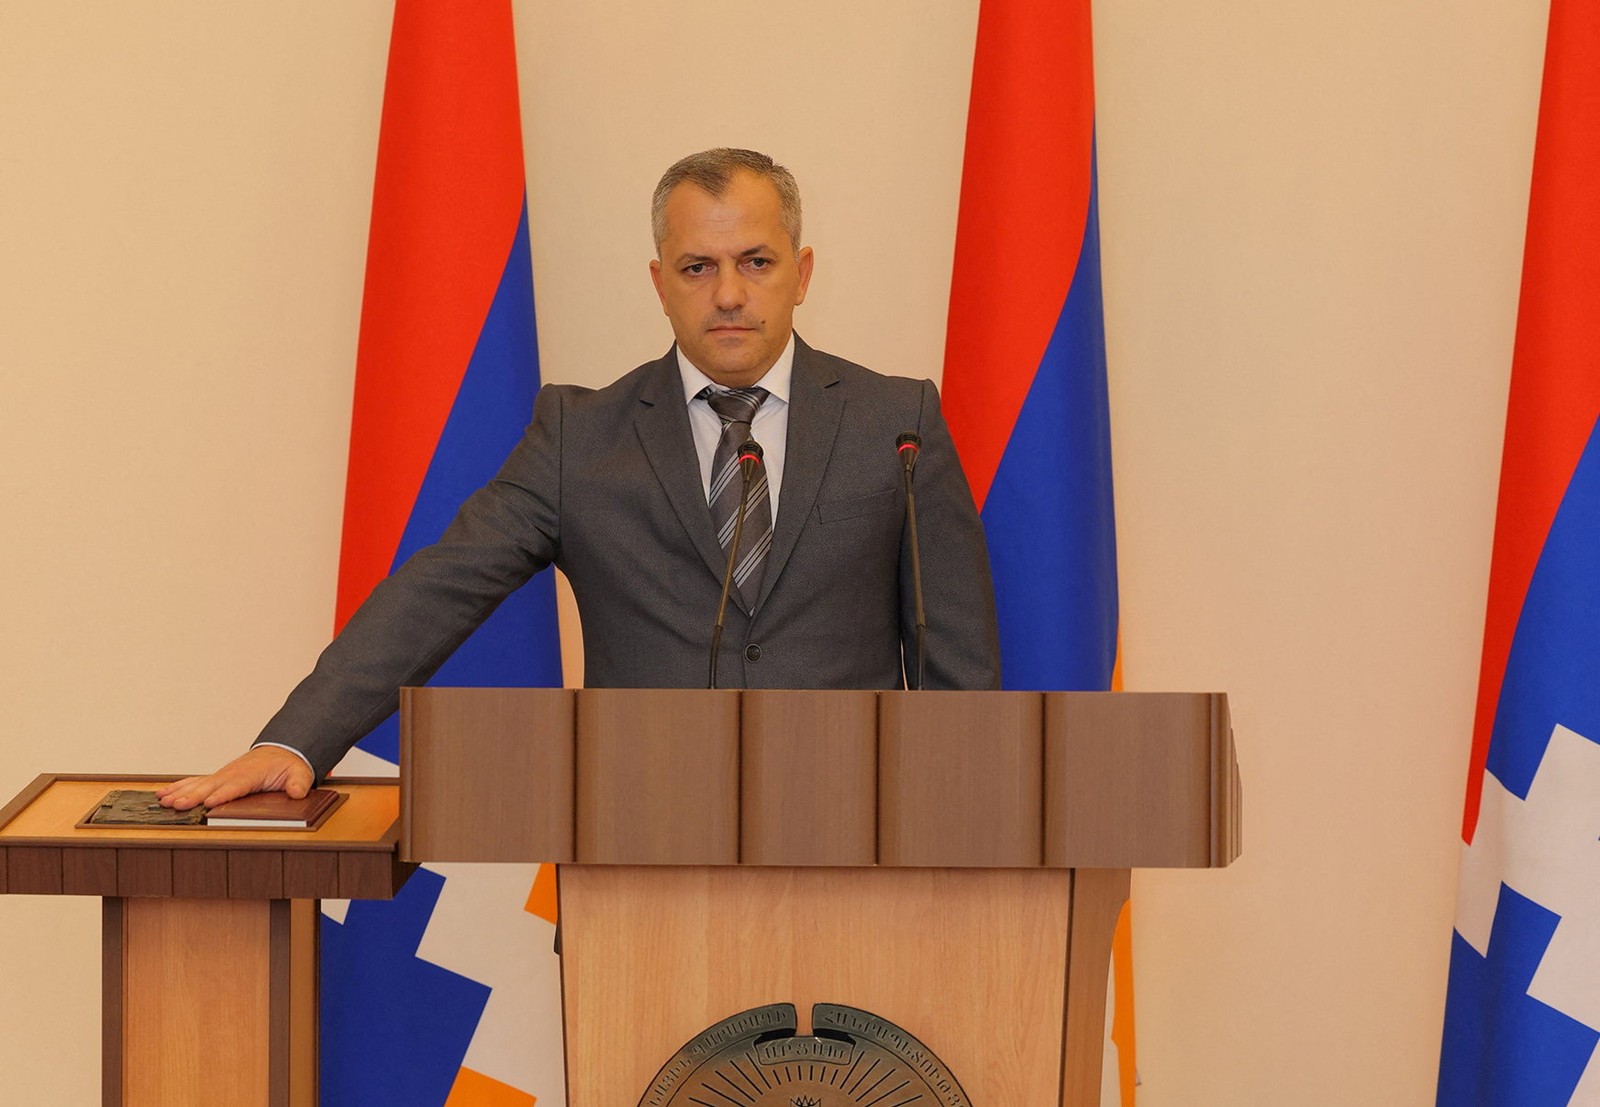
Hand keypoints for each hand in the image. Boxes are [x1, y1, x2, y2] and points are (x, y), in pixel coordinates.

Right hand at [156, 746, 313, 810]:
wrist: (283, 751)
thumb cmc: (288, 765)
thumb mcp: (300, 773)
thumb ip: (299, 783)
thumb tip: (297, 791)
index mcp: (252, 774)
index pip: (236, 786)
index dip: (223, 794)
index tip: (209, 802)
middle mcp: (233, 773)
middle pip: (211, 786)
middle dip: (194, 796)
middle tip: (177, 805)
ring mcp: (223, 775)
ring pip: (198, 784)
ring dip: (180, 792)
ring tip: (164, 801)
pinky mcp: (217, 778)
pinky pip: (195, 782)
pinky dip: (179, 787)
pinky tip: (163, 794)